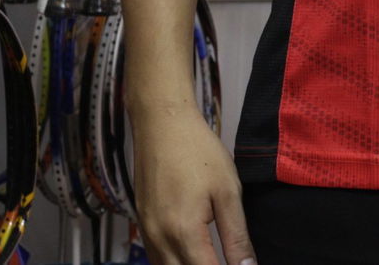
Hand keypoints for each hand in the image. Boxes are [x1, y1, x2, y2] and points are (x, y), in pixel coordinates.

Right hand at [132, 104, 255, 264]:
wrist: (162, 127)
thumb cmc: (199, 153)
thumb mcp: (227, 192)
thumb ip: (236, 235)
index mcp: (184, 232)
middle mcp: (159, 239)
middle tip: (230, 261)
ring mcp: (146, 232)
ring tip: (212, 258)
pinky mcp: (142, 224)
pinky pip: (155, 257)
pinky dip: (172, 263)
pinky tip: (190, 257)